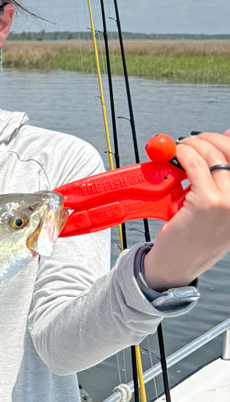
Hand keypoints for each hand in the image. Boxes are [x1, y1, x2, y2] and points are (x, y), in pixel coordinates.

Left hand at [144, 130, 229, 288]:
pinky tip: (176, 156)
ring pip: (212, 156)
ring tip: (181, 148)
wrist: (176, 265)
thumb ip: (222, 177)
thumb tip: (227, 137)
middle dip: (209, 140)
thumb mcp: (216, 205)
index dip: (229, 142)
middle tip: (192, 141)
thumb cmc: (194, 236)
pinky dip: (183, 154)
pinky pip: (195, 165)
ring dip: (193, 145)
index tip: (218, 137)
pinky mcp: (208, 203)